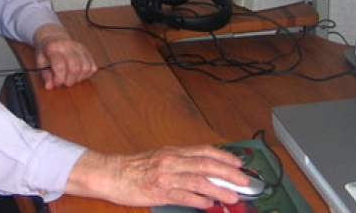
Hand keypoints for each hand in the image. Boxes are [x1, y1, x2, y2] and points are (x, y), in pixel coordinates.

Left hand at [33, 24, 97, 89]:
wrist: (53, 37)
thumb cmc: (46, 52)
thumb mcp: (40, 63)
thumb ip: (45, 75)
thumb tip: (50, 87)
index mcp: (53, 48)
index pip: (60, 66)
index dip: (59, 79)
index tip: (56, 83)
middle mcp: (68, 45)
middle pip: (75, 68)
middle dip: (70, 80)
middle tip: (64, 81)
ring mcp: (79, 47)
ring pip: (86, 68)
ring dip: (79, 78)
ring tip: (71, 78)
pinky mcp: (87, 51)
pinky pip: (92, 67)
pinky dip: (87, 74)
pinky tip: (79, 74)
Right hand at [65, 145, 249, 207]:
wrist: (111, 173)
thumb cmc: (133, 167)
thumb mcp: (159, 158)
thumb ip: (180, 163)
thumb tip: (202, 171)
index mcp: (173, 152)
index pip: (204, 151)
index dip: (224, 156)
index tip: (239, 163)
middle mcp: (172, 161)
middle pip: (206, 165)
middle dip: (228, 173)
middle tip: (244, 180)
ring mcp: (166, 176)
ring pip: (198, 181)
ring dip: (218, 189)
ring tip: (232, 196)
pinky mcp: (159, 192)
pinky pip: (184, 196)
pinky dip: (198, 201)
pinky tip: (208, 204)